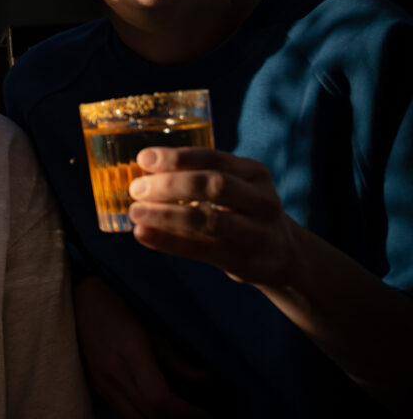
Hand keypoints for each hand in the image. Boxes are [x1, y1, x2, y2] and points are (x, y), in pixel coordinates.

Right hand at [72, 274, 213, 418]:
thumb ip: (178, 358)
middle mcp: (113, 376)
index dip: (188, 415)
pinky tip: (166, 416)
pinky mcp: (99, 389)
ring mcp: (103, 385)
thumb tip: (207, 380)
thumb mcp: (154, 327)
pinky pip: (129, 417)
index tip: (208, 416)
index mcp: (130, 356)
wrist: (82, 301)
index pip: (160, 401)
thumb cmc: (121, 308)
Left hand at [128, 147, 301, 286]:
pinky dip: (167, 241)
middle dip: (170, 185)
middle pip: (214, 185)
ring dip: (165, 214)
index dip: (178, 157)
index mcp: (255, 174)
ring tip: (135, 212)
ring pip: (207, 220)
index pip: (215, 158)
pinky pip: (200, 249)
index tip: (144, 158)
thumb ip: (199, 178)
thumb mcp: (235, 188)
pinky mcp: (242, 260)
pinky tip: (142, 234)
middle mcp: (261, 201)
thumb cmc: (243, 212)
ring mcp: (256, 233)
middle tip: (136, 188)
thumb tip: (143, 172)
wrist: (283, 255)